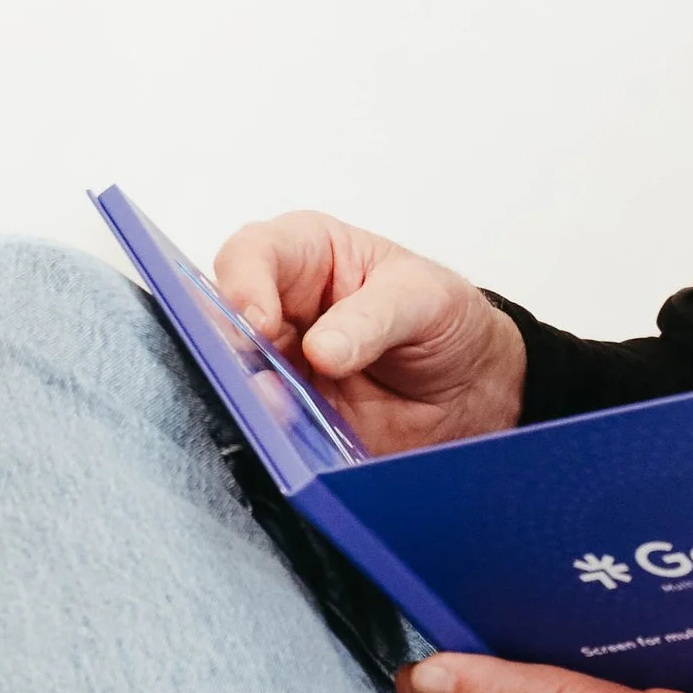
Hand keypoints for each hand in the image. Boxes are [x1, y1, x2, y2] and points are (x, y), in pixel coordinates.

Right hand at [212, 213, 525, 456]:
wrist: (472, 387)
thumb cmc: (444, 319)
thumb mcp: (424, 299)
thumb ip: (373, 318)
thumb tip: (319, 350)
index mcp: (305, 255)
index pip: (250, 254)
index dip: (244, 283)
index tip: (261, 322)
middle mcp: (278, 307)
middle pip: (220, 319)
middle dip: (227, 346)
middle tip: (253, 371)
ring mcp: (278, 365)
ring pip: (232, 376)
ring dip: (245, 394)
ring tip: (275, 408)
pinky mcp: (288, 415)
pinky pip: (264, 425)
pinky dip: (269, 433)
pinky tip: (288, 438)